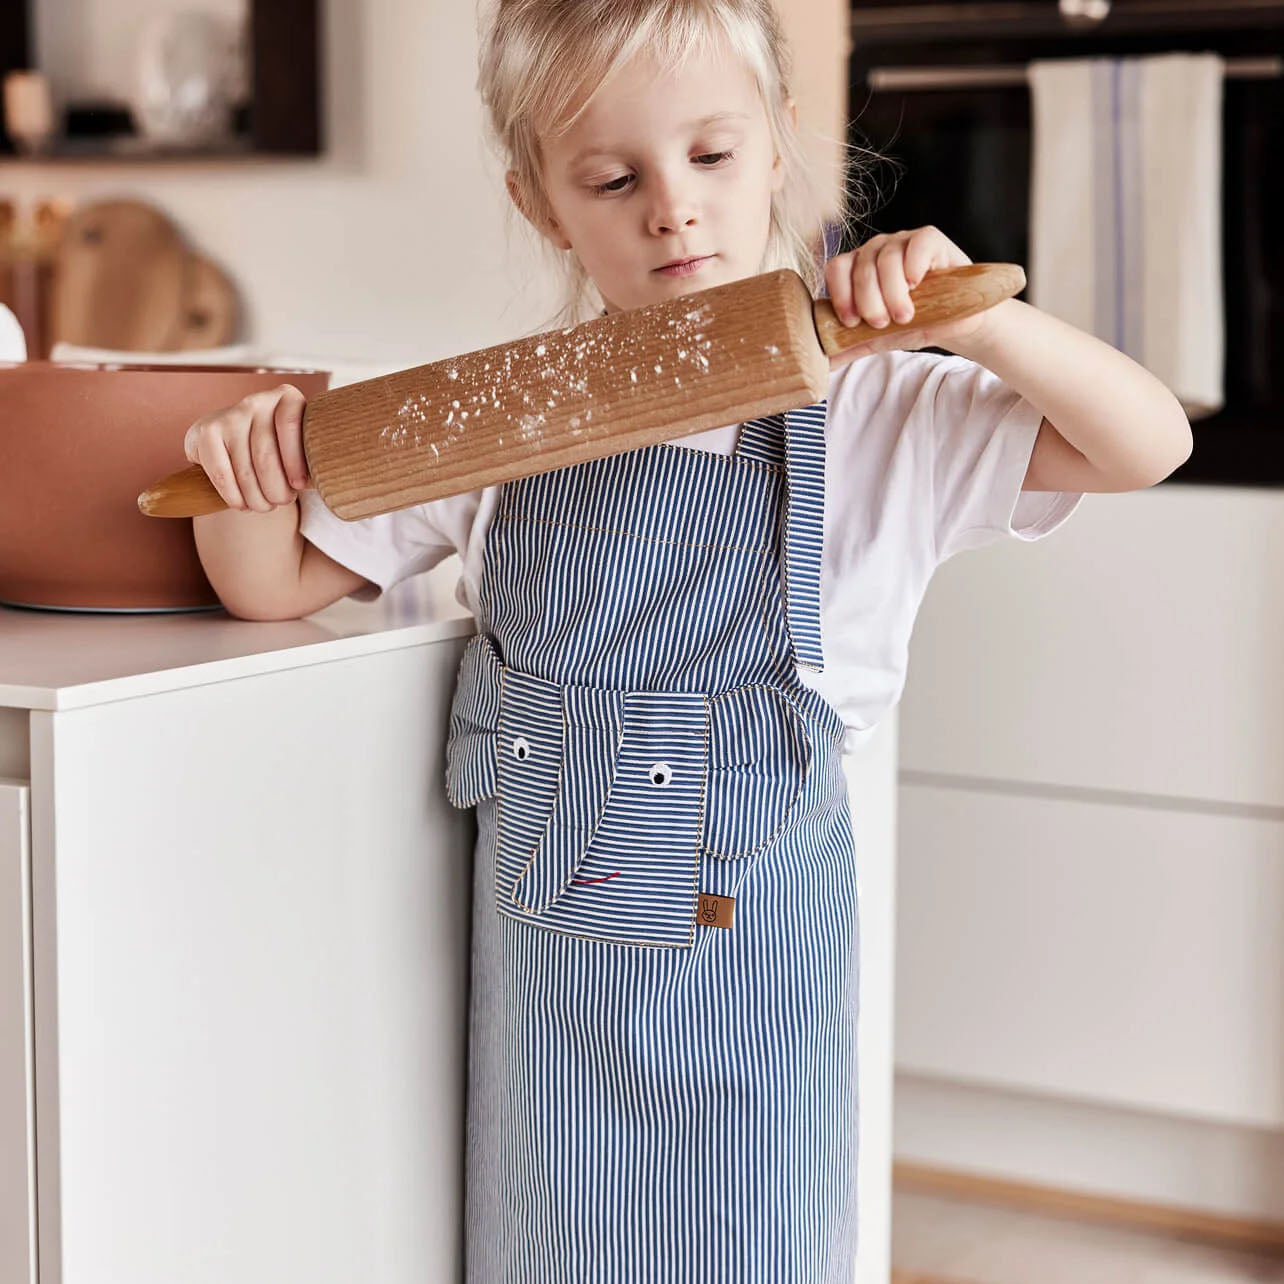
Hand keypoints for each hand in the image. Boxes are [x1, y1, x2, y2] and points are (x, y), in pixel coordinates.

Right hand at [183, 384, 309, 511]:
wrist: (231, 443)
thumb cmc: (278, 450)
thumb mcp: (299, 447)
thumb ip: (311, 456)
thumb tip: (326, 481)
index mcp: (287, 398)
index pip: (291, 425)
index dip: (296, 462)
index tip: (300, 487)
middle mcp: (256, 401)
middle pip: (266, 455)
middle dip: (276, 489)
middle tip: (281, 502)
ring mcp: (229, 414)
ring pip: (245, 469)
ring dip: (256, 498)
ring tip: (264, 506)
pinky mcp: (206, 432)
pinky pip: (222, 474)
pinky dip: (233, 496)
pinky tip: (241, 504)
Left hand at [823, 225, 995, 367]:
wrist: (957, 321)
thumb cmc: (916, 322)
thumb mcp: (882, 337)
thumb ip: (853, 345)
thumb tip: (824, 363)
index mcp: (858, 269)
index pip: (837, 269)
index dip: (840, 295)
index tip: (851, 322)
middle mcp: (877, 250)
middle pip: (861, 267)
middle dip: (868, 301)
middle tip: (882, 323)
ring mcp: (902, 242)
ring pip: (886, 258)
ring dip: (891, 291)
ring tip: (904, 315)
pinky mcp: (929, 239)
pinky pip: (915, 245)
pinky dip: (912, 266)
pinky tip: (916, 285)